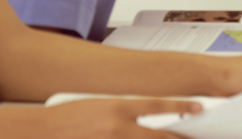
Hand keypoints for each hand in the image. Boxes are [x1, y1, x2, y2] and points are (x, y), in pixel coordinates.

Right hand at [38, 98, 199, 138]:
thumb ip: (128, 112)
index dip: (182, 107)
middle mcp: (118, 128)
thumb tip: (154, 118)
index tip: (200, 108)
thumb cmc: (69, 117)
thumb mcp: (101, 105)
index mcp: (117, 107)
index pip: (158, 105)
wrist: (41, 130)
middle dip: (180, 138)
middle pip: (161, 135)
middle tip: (195, 136)